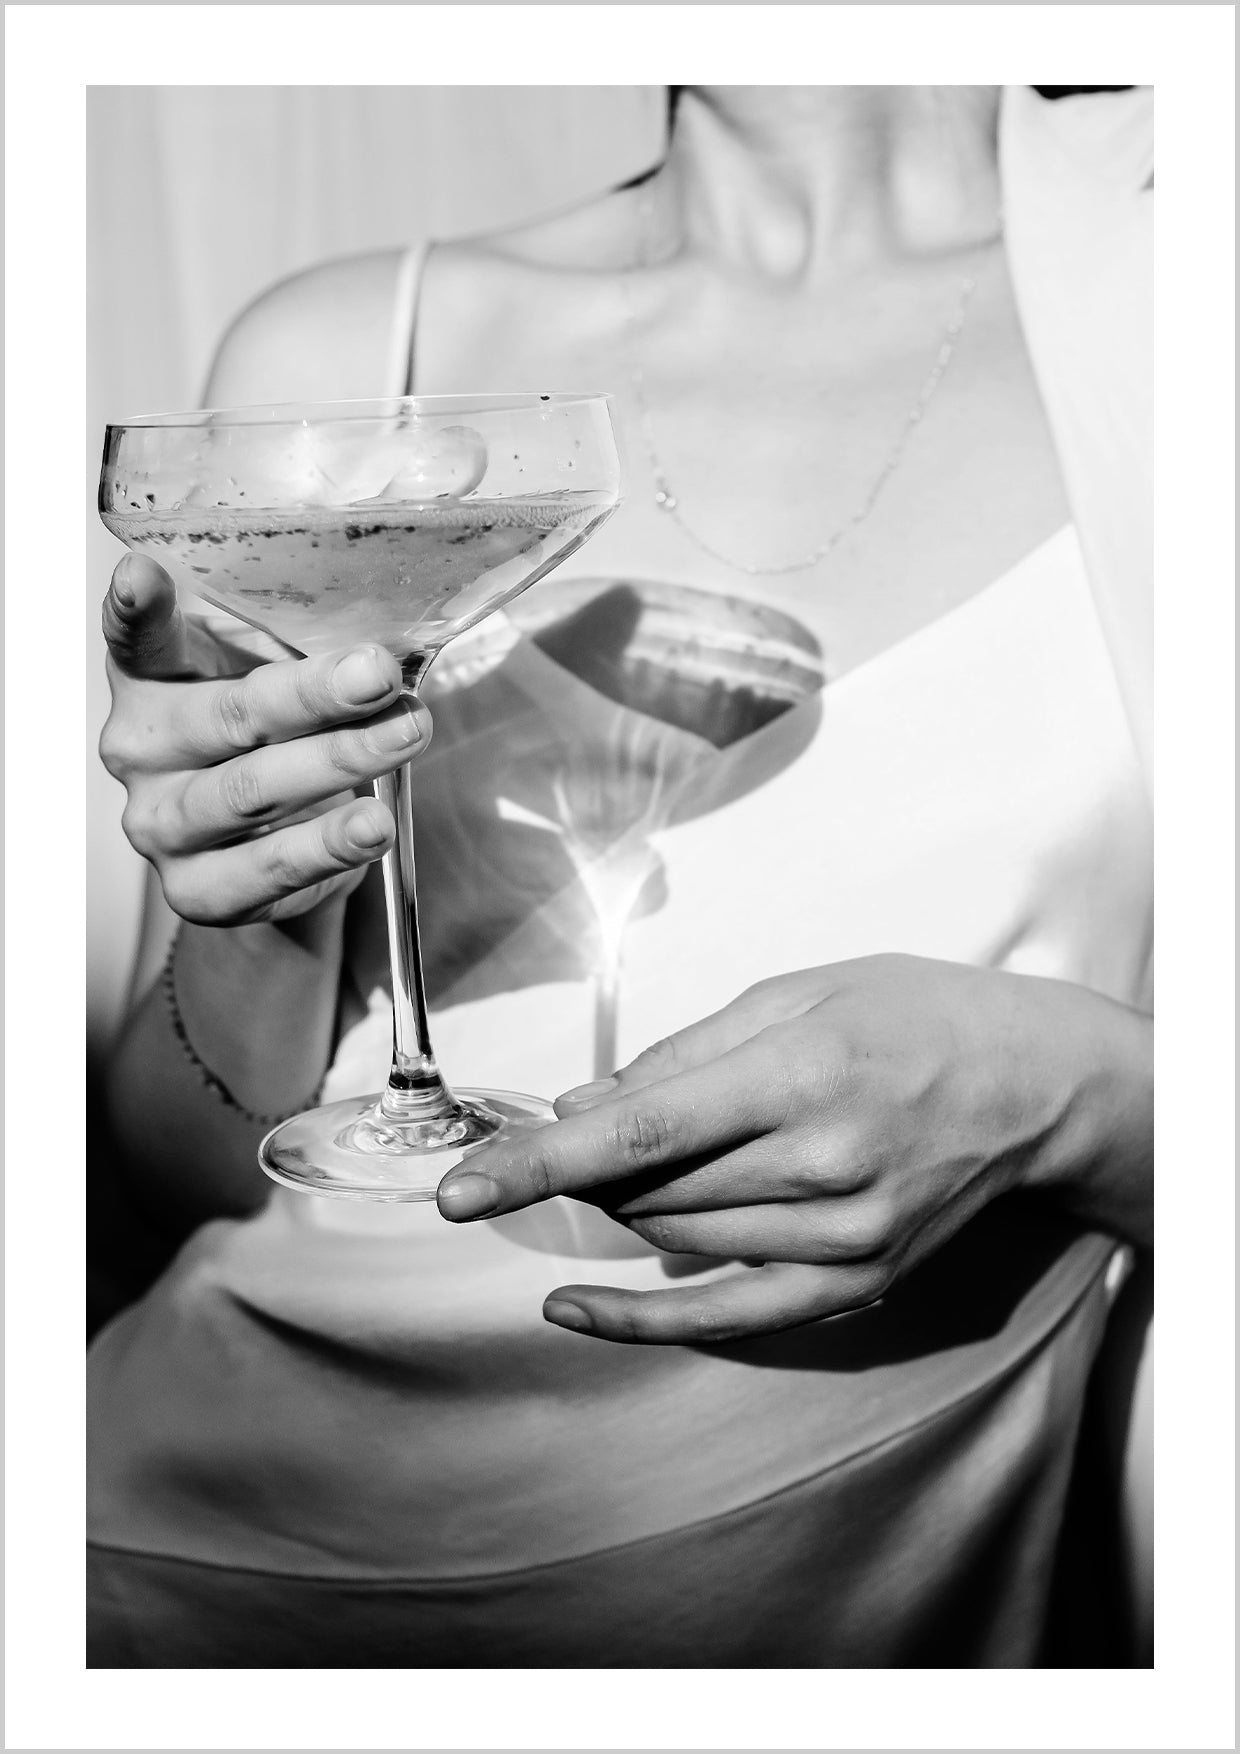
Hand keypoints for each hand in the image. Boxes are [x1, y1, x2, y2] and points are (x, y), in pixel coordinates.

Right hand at [100, 553, 429, 924]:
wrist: (274, 847)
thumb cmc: (276, 741)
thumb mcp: (278, 676)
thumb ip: (301, 647)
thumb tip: (381, 637)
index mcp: (152, 679)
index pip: (140, 638)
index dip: (139, 609)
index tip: (144, 578)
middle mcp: (142, 750)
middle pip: (227, 717)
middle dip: (312, 694)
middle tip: (378, 674)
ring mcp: (161, 824)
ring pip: (250, 791)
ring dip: (337, 762)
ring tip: (404, 736)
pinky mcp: (196, 888)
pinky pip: (266, 868)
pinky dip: (326, 846)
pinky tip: (372, 824)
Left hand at [437, 955, 1149, 1342]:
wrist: (1036, 1085)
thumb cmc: (913, 1015)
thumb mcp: (798, 993)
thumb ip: (682, 1053)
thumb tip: (579, 1105)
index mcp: (798, 1073)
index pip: (639, 1132)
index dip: (537, 1163)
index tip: (457, 1190)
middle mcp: (820, 1165)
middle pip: (647, 1189)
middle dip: (585, 1163)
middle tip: (574, 1132)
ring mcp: (842, 1237)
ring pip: (675, 1238)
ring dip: (623, 1206)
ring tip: (634, 1162)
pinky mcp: (856, 1283)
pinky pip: (728, 1317)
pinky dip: (642, 1318)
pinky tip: (574, 1308)